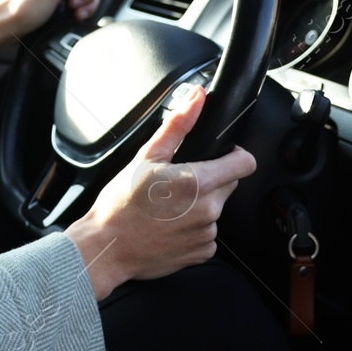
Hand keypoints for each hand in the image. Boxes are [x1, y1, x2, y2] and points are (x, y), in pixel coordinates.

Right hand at [65, 85, 255, 300]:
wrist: (106, 247)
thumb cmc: (120, 205)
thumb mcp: (146, 157)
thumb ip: (178, 125)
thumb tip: (197, 98)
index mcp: (199, 182)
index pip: (245, 163)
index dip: (235, 155)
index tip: (220, 156)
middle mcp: (209, 210)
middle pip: (227, 185)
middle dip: (209, 180)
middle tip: (177, 183)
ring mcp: (206, 234)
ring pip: (215, 209)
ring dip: (200, 205)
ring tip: (168, 207)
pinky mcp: (202, 252)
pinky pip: (206, 233)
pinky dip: (193, 228)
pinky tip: (169, 226)